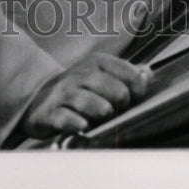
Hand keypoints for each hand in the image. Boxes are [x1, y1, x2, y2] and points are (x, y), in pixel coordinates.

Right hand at [21, 53, 151, 138]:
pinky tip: (83, 126)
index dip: (137, 87)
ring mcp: (64, 94)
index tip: (137, 97)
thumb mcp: (102, 75)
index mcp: (96, 63)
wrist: (40, 97)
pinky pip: (64, 118)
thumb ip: (127, 74)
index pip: (125, 71)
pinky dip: (74, 122)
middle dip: (119, 101)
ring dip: (99, 109)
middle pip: (108, 86)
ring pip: (86, 100)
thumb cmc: (81, 89)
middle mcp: (80, 75)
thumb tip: (148, 74)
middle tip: (120, 110)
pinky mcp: (50, 113)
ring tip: (105, 114)